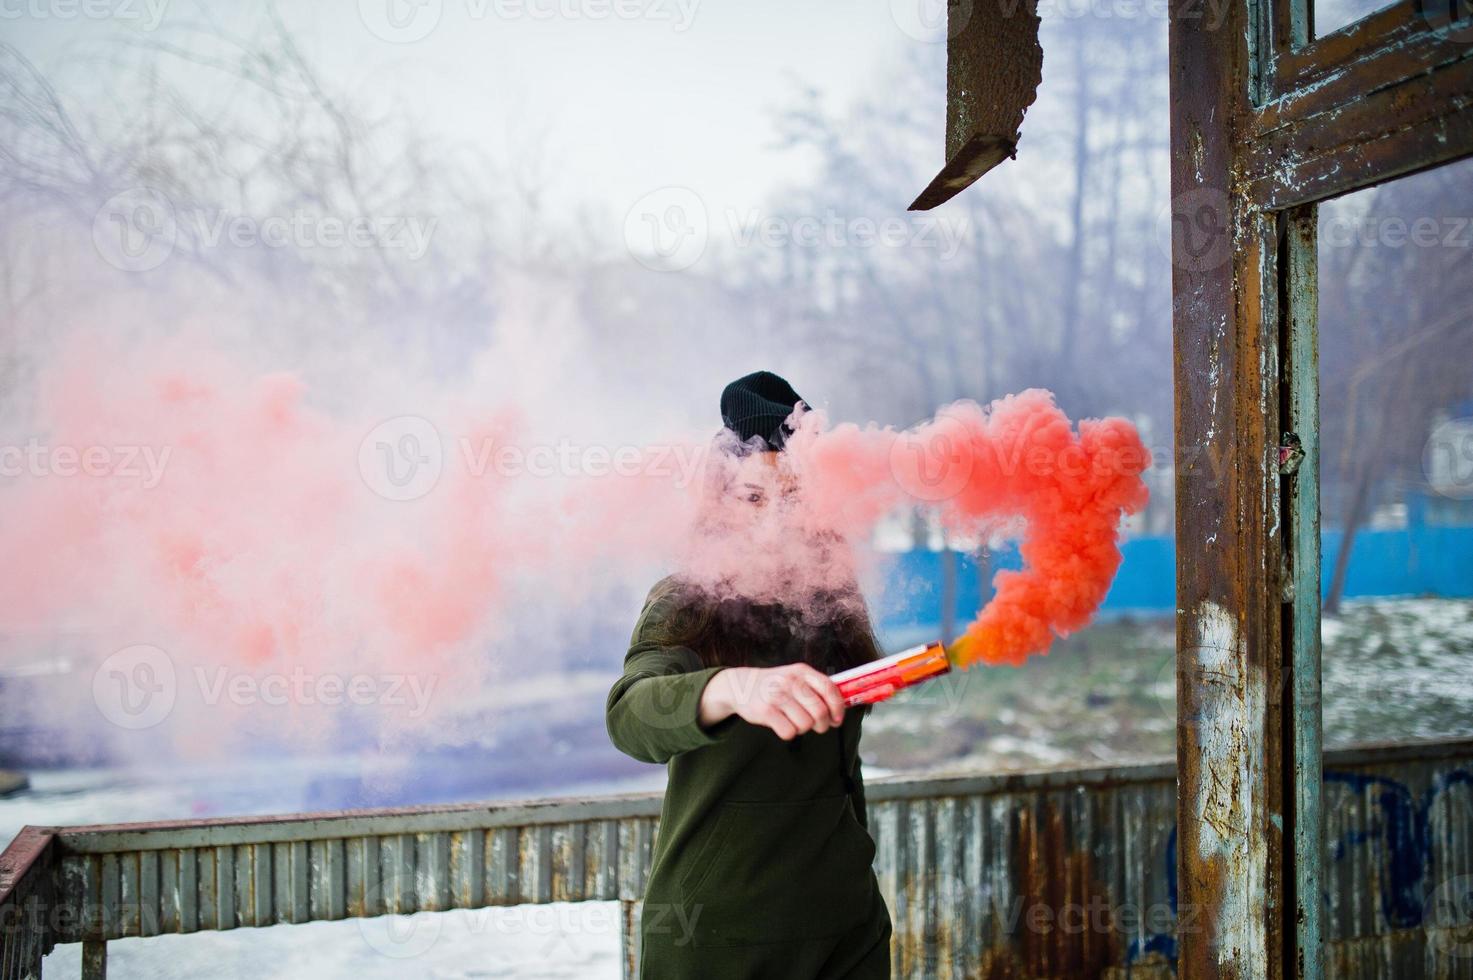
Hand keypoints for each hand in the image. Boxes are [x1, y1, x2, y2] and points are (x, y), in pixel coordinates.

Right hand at [698, 664, 845, 739]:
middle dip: (822, 724)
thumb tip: (840, 708)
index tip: (837, 719)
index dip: (838, 708)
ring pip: (805, 724)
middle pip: (820, 712)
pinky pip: (789, 732)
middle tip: (818, 726)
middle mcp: (790, 681)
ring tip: (794, 721)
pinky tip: (782, 724)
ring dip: (803, 728)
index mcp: (802, 671)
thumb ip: (816, 688)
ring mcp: (777, 695)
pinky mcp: (766, 711)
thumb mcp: (795, 677)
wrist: (740, 685)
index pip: (829, 689)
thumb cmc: (775, 685)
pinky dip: (788, 733)